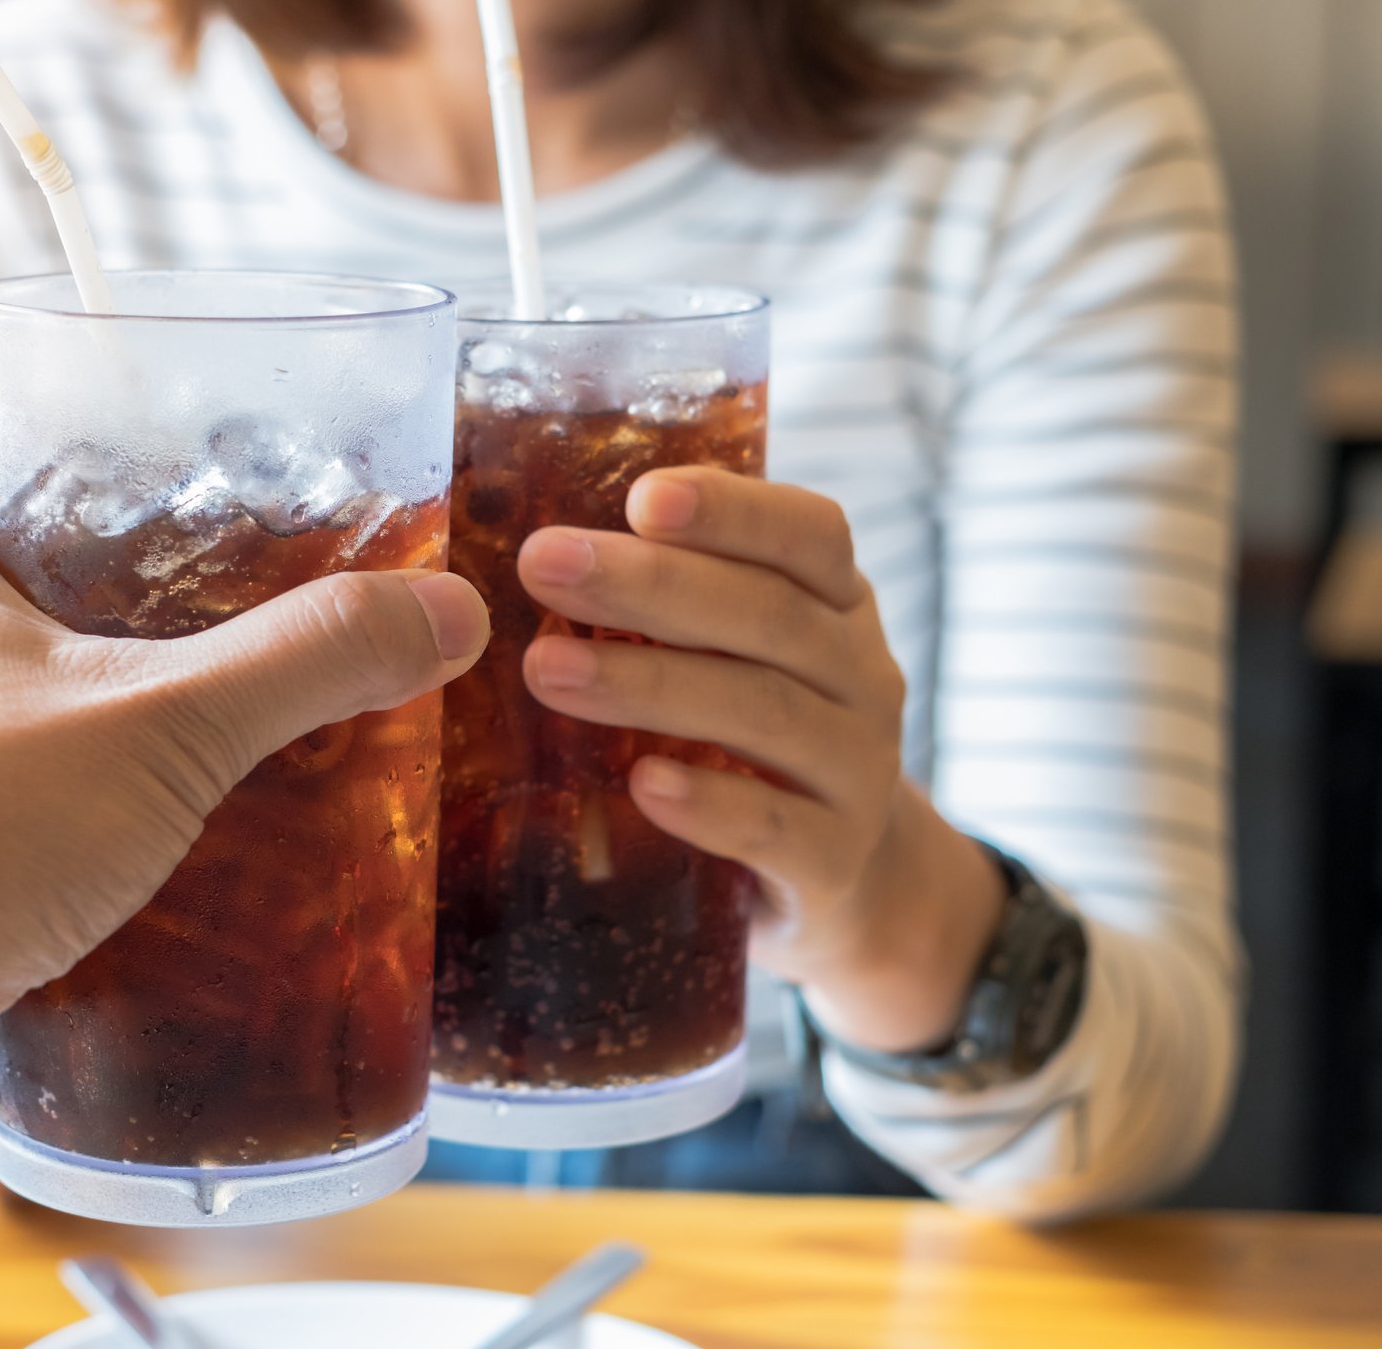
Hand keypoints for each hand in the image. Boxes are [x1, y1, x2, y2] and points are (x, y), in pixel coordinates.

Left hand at [0, 407, 488, 1156]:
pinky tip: (91, 872)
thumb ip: (306, 663)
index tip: (117, 456)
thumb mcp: (166, 727)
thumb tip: (444, 613)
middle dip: (58, 591)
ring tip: (148, 750)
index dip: (25, 426)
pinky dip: (3, 827)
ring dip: (29, 718)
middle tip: (177, 616)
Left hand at [513, 467, 1003, 1052]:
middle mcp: (862, 675)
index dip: (732, 511)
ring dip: (651, 685)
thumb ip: (666, 601)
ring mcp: (858, 769)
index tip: (640, 498)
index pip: (806, 533)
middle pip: (768, 615)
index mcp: (836, 603)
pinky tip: (640, 785)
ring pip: (764, 712)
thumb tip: (520, 555)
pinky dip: (709, 805)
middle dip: (651, 586)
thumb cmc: (754, 740)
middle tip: (543, 564)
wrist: (843, 883)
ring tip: (547, 669)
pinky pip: (775, 828)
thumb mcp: (733, 656)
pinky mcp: (836, 860)